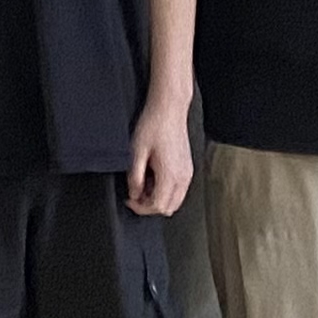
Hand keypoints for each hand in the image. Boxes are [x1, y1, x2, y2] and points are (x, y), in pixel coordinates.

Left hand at [128, 99, 193, 217]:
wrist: (169, 110)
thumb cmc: (153, 125)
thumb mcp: (137, 151)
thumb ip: (135, 176)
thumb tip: (133, 194)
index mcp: (170, 175)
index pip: (158, 206)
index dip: (141, 207)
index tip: (129, 200)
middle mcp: (183, 177)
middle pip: (168, 208)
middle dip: (150, 205)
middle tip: (135, 193)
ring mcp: (187, 173)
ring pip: (175, 200)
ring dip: (158, 198)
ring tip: (144, 182)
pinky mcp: (188, 168)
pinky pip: (179, 189)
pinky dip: (166, 190)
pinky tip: (154, 176)